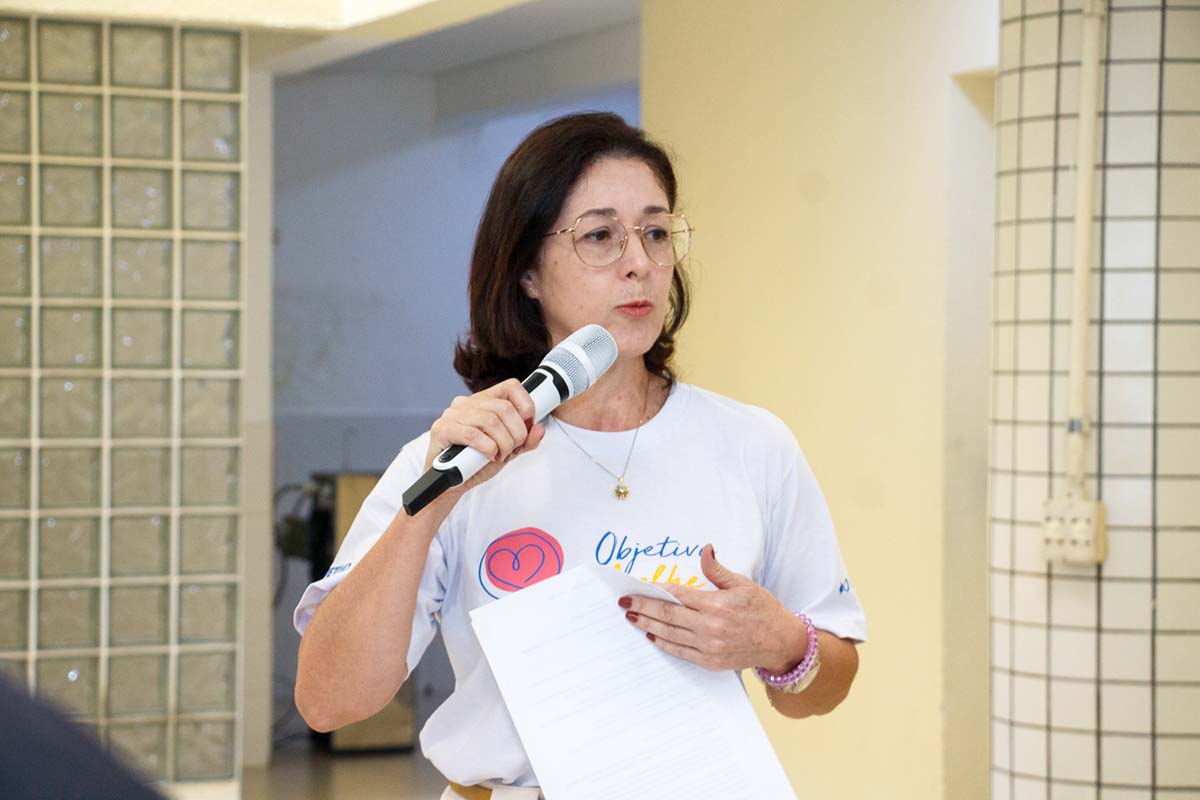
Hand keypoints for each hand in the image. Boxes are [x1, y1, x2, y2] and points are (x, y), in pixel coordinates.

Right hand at [425, 378, 546, 493]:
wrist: (450, 484)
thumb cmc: (476, 464)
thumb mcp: (508, 451)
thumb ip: (525, 441)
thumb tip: (539, 429)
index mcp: (484, 401)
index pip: (511, 387)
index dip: (526, 406)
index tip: (528, 427)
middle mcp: (467, 402)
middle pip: (504, 408)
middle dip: (516, 434)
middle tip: (512, 450)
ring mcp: (452, 414)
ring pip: (491, 421)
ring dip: (502, 443)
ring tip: (499, 455)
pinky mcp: (442, 429)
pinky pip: (472, 434)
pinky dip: (487, 448)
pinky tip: (487, 456)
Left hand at [618, 545, 808, 672]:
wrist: (780, 642)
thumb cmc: (763, 610)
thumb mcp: (743, 584)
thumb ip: (718, 570)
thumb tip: (705, 550)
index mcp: (716, 605)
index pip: (676, 595)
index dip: (653, 590)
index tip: (637, 587)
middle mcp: (709, 627)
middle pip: (666, 615)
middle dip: (642, 608)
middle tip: (624, 603)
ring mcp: (708, 646)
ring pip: (669, 635)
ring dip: (648, 625)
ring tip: (632, 618)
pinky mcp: (710, 661)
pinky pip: (680, 652)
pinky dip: (663, 643)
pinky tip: (653, 636)